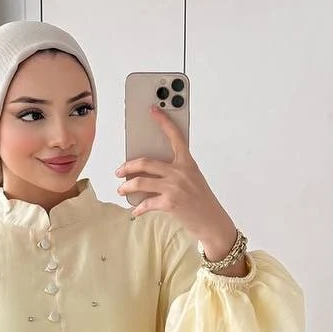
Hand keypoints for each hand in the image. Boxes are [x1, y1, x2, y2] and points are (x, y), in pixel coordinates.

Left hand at [115, 105, 237, 254]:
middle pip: (146, 162)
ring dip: (126, 186)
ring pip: (140, 181)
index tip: (153, 110)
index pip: (175, 136)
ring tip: (122, 190)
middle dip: (128, 166)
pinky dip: (137, 207)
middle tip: (120, 171)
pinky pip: (146, 203)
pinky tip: (135, 210)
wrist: (212, 222)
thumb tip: (147, 171)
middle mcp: (180, 172)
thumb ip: (175, 170)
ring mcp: (175, 187)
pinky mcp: (170, 203)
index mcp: (187, 162)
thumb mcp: (192, 179)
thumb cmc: (201, 200)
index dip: (163, 121)